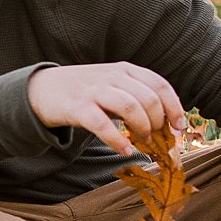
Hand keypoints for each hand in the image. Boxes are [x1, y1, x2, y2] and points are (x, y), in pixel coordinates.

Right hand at [26, 62, 186, 155]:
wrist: (41, 89)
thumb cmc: (84, 91)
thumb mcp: (112, 84)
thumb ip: (136, 96)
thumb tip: (166, 123)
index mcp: (124, 69)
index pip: (159, 85)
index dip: (174, 107)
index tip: (179, 127)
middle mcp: (111, 76)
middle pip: (148, 98)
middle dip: (158, 122)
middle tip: (156, 137)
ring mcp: (93, 90)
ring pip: (130, 107)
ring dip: (142, 129)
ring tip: (142, 142)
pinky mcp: (77, 107)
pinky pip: (103, 124)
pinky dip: (118, 140)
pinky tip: (124, 150)